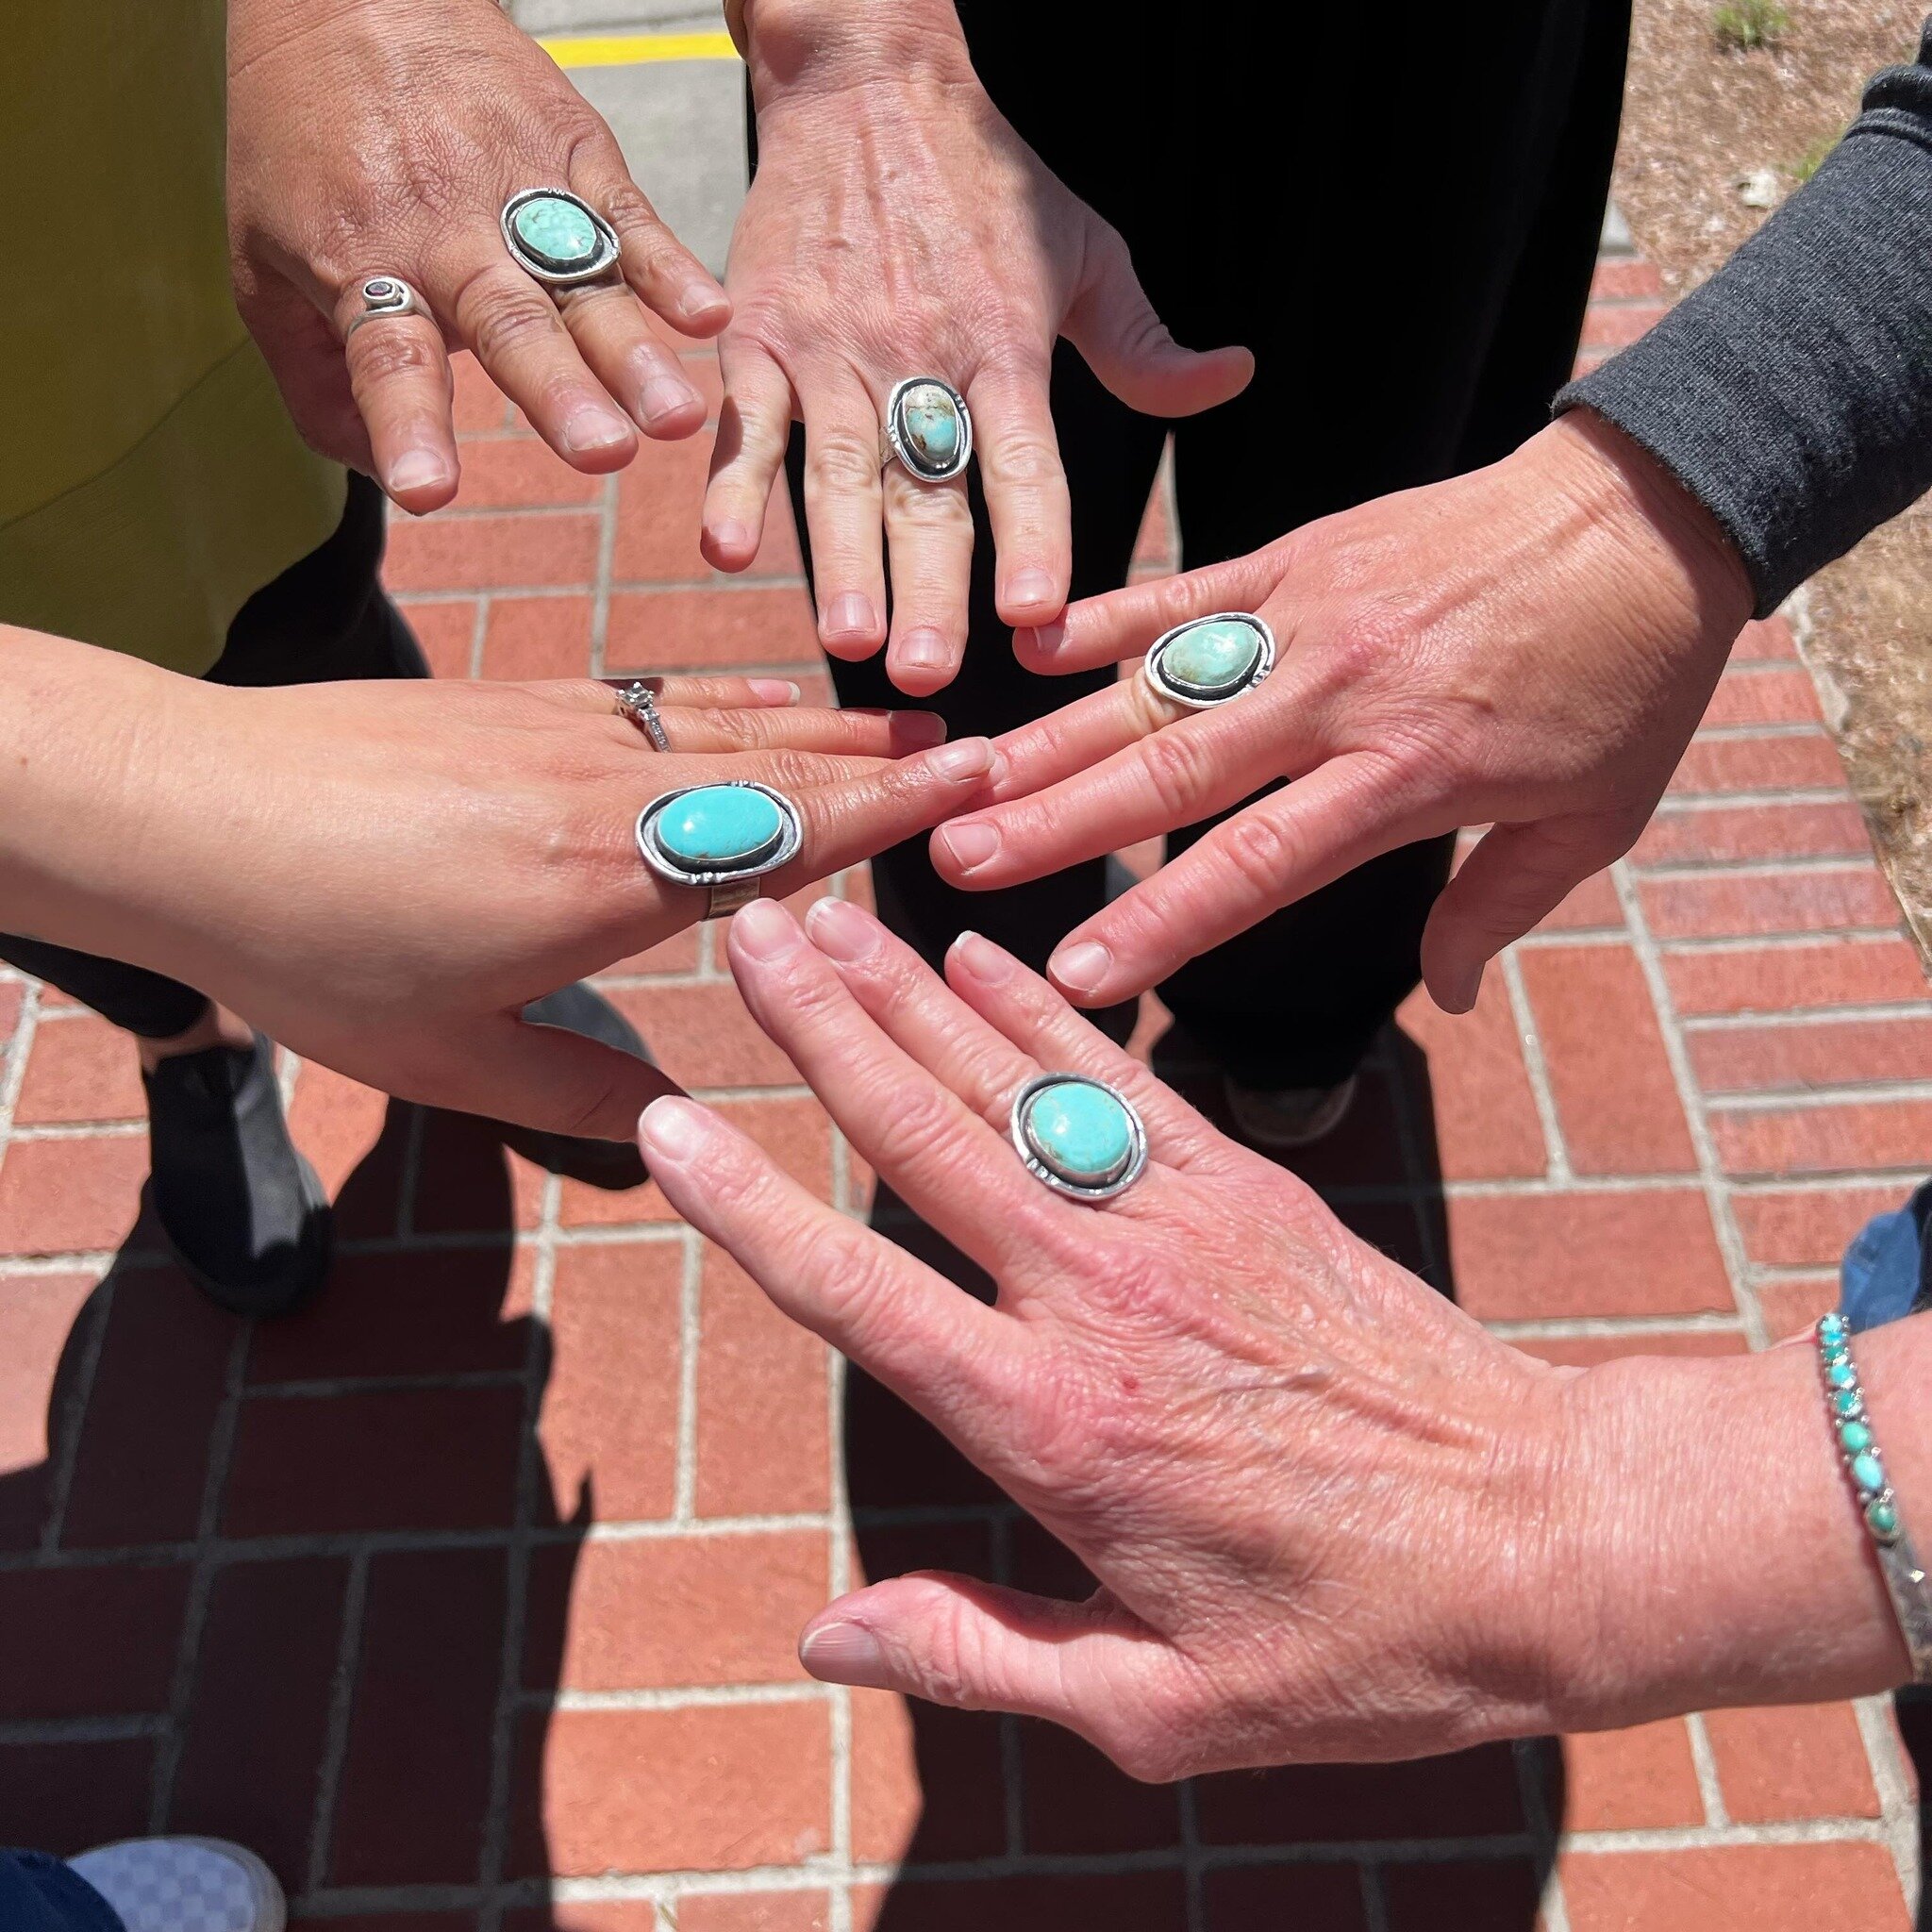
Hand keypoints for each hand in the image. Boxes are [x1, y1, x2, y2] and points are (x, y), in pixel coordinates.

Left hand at [2, 635, 995, 1136]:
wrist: (185, 812)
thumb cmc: (309, 946)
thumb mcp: (448, 1059)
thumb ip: (576, 1094)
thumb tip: (674, 1132)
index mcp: (609, 880)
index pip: (787, 832)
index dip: (888, 809)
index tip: (972, 783)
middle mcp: (608, 789)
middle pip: (779, 762)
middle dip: (886, 756)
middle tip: (979, 746)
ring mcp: (566, 729)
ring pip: (726, 718)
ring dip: (824, 719)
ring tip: (902, 718)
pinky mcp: (521, 700)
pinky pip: (658, 694)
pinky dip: (730, 694)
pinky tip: (765, 694)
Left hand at [228, 0, 728, 511]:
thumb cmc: (302, 137)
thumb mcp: (261, 258)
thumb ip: (310, 378)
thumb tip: (368, 469)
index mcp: (364, 264)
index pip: (386, 360)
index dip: (408, 425)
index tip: (428, 489)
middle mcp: (445, 235)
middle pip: (507, 325)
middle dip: (557, 394)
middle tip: (601, 453)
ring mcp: (517, 192)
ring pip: (581, 285)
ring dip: (632, 355)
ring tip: (675, 418)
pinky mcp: (574, 153)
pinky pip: (629, 218)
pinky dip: (674, 267)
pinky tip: (712, 317)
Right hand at [637, 900, 1913, 1773]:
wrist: (1549, 1538)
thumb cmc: (1359, 1643)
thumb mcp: (1161, 1708)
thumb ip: (980, 1655)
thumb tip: (823, 1638)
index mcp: (1051, 1425)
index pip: (858, 1294)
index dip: (749, 1207)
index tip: (666, 1125)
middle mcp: (1098, 1297)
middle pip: (922, 1136)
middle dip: (819, 1028)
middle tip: (741, 932)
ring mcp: (1178, 1225)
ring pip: (1010, 1084)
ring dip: (908, 992)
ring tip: (826, 915)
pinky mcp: (1250, 1189)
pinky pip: (1121, 1080)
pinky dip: (1044, 1011)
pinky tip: (982, 957)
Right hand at [703, 0, 1252, 693]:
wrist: (869, 79)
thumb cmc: (988, 180)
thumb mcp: (1085, 249)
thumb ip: (1144, 339)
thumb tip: (1232, 378)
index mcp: (1004, 344)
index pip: (1026, 459)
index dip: (1033, 537)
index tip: (1036, 613)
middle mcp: (919, 355)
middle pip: (928, 489)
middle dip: (927, 585)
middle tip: (927, 671)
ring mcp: (833, 349)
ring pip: (839, 471)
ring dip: (839, 560)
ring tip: (845, 636)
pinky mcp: (761, 334)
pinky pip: (747, 421)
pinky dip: (731, 483)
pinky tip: (726, 550)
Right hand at [928, 411, 1755, 1010]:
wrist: (1649, 512)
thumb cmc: (1628, 677)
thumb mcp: (1593, 819)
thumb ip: (1494, 909)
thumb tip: (1440, 1001)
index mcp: (1410, 773)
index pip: (1260, 864)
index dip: (1164, 922)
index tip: (1079, 975)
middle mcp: (1341, 696)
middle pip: (1177, 771)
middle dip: (1059, 822)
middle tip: (956, 860)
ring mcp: (1312, 617)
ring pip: (1161, 685)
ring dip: (1055, 734)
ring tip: (963, 778)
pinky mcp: (1303, 556)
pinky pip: (1190, 592)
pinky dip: (1111, 617)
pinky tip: (1034, 646)